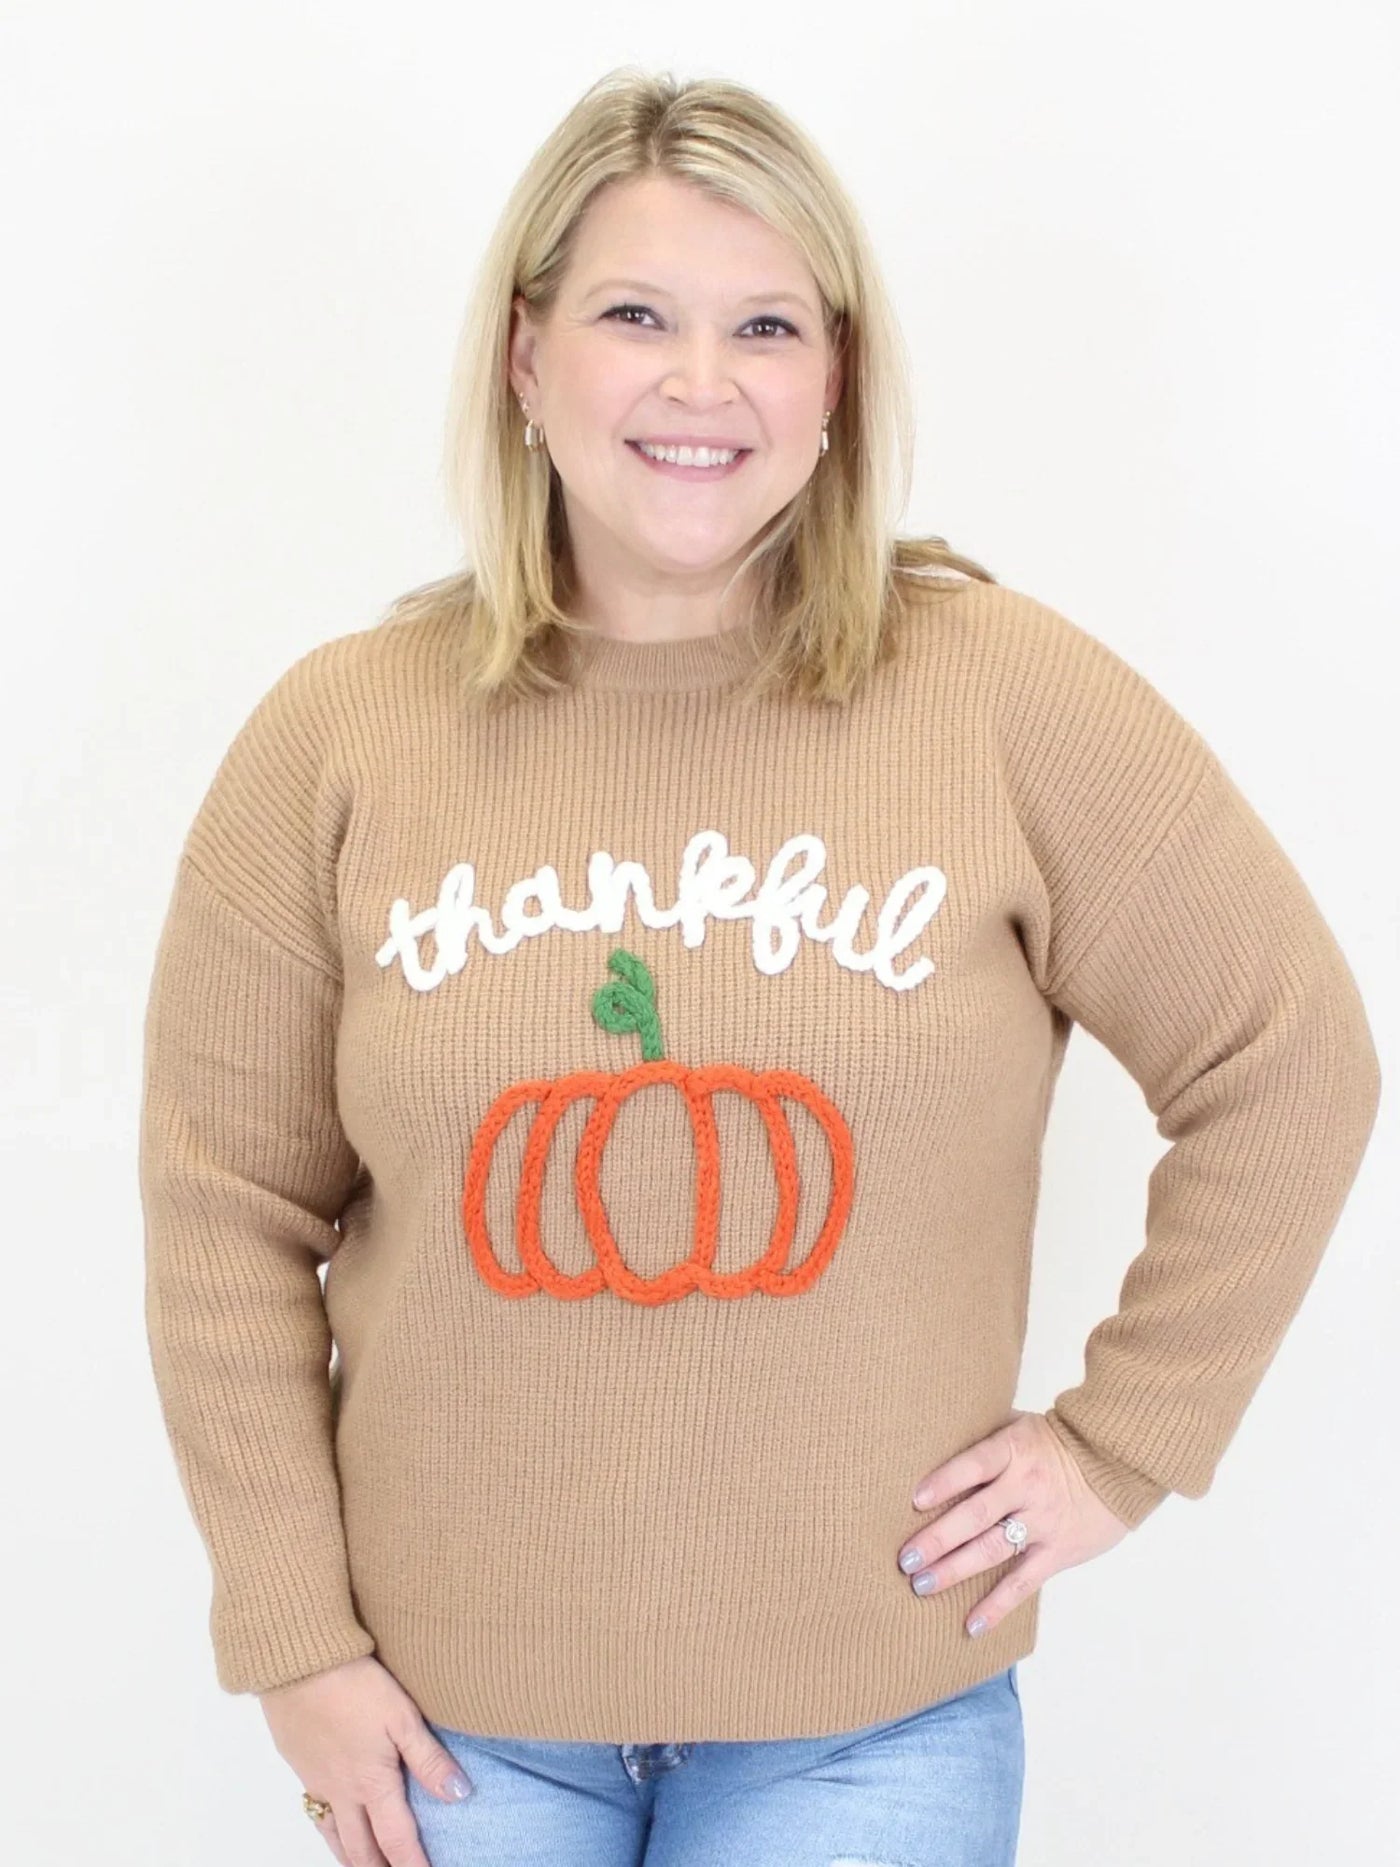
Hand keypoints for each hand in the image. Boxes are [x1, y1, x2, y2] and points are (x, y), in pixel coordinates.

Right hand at [259, 1654, 473, 1865]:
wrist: (299, 1664)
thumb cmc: (355, 1686)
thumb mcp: (402, 1717)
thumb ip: (429, 1759)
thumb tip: (460, 1795)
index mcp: (371, 1784)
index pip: (396, 1840)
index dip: (413, 1866)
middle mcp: (342, 1793)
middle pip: (361, 1850)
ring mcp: (316, 1781)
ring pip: (334, 1838)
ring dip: (352, 1859)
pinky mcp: (299, 1766)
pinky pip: (315, 1813)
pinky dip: (329, 1832)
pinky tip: (333, 1825)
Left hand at [898, 1409, 1131, 1637]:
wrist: (1117, 1461)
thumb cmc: (1057, 1441)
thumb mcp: (1020, 1425)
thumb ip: (985, 1439)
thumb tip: (935, 1442)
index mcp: (1014, 1451)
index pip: (974, 1465)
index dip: (945, 1481)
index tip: (915, 1500)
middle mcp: (1026, 1487)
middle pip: (975, 1515)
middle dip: (937, 1539)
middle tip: (906, 1559)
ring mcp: (1042, 1522)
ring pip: (992, 1550)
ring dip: (955, 1570)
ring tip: (921, 1585)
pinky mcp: (1057, 1552)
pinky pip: (1023, 1583)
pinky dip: (996, 1606)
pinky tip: (971, 1625)